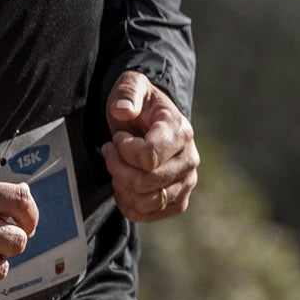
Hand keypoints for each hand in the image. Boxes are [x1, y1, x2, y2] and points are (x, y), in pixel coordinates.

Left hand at [100, 70, 199, 222]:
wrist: (150, 121)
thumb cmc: (140, 104)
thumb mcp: (131, 85)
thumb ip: (127, 92)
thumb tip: (123, 111)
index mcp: (181, 132)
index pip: (148, 158)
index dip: (123, 150)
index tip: (118, 137)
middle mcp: (189, 160)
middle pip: (146, 183)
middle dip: (117, 168)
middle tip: (110, 152)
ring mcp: (186, 183)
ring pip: (146, 202)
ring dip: (121, 186)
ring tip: (117, 167)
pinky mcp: (178, 201)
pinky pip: (146, 214)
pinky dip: (127, 203)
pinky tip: (123, 183)